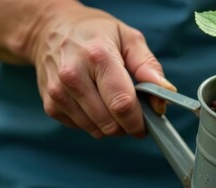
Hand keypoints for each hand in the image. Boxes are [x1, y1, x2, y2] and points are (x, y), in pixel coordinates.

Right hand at [29, 1, 174, 137]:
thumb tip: (165, 91)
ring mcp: (58, 92)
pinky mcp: (50, 105)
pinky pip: (82, 128)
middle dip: (128, 124)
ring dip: (112, 125)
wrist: (50, 29)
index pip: (122, 103)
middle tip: (133, 113)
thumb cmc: (96, 33)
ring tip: (113, 103)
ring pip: (97, 130)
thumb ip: (149, 66)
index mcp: (98, 57)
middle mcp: (73, 76)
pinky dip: (94, 122)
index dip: (139, 120)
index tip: (149, 123)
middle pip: (110, 123)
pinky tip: (94, 102)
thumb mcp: (129, 38)